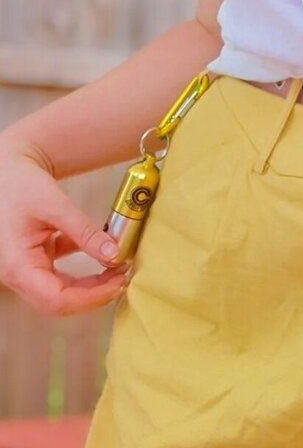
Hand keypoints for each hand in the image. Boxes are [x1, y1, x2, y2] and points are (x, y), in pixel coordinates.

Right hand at [0, 140, 129, 315]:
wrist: (5, 168)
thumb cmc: (20, 184)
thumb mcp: (55, 205)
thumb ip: (84, 231)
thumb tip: (115, 253)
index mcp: (17, 267)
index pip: (55, 300)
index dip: (90, 298)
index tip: (118, 283)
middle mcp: (19, 274)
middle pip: (59, 301)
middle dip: (94, 294)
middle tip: (124, 277)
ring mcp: (26, 267)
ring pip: (61, 289)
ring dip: (90, 283)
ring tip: (119, 268)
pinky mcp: (35, 257)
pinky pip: (60, 273)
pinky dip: (82, 268)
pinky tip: (103, 252)